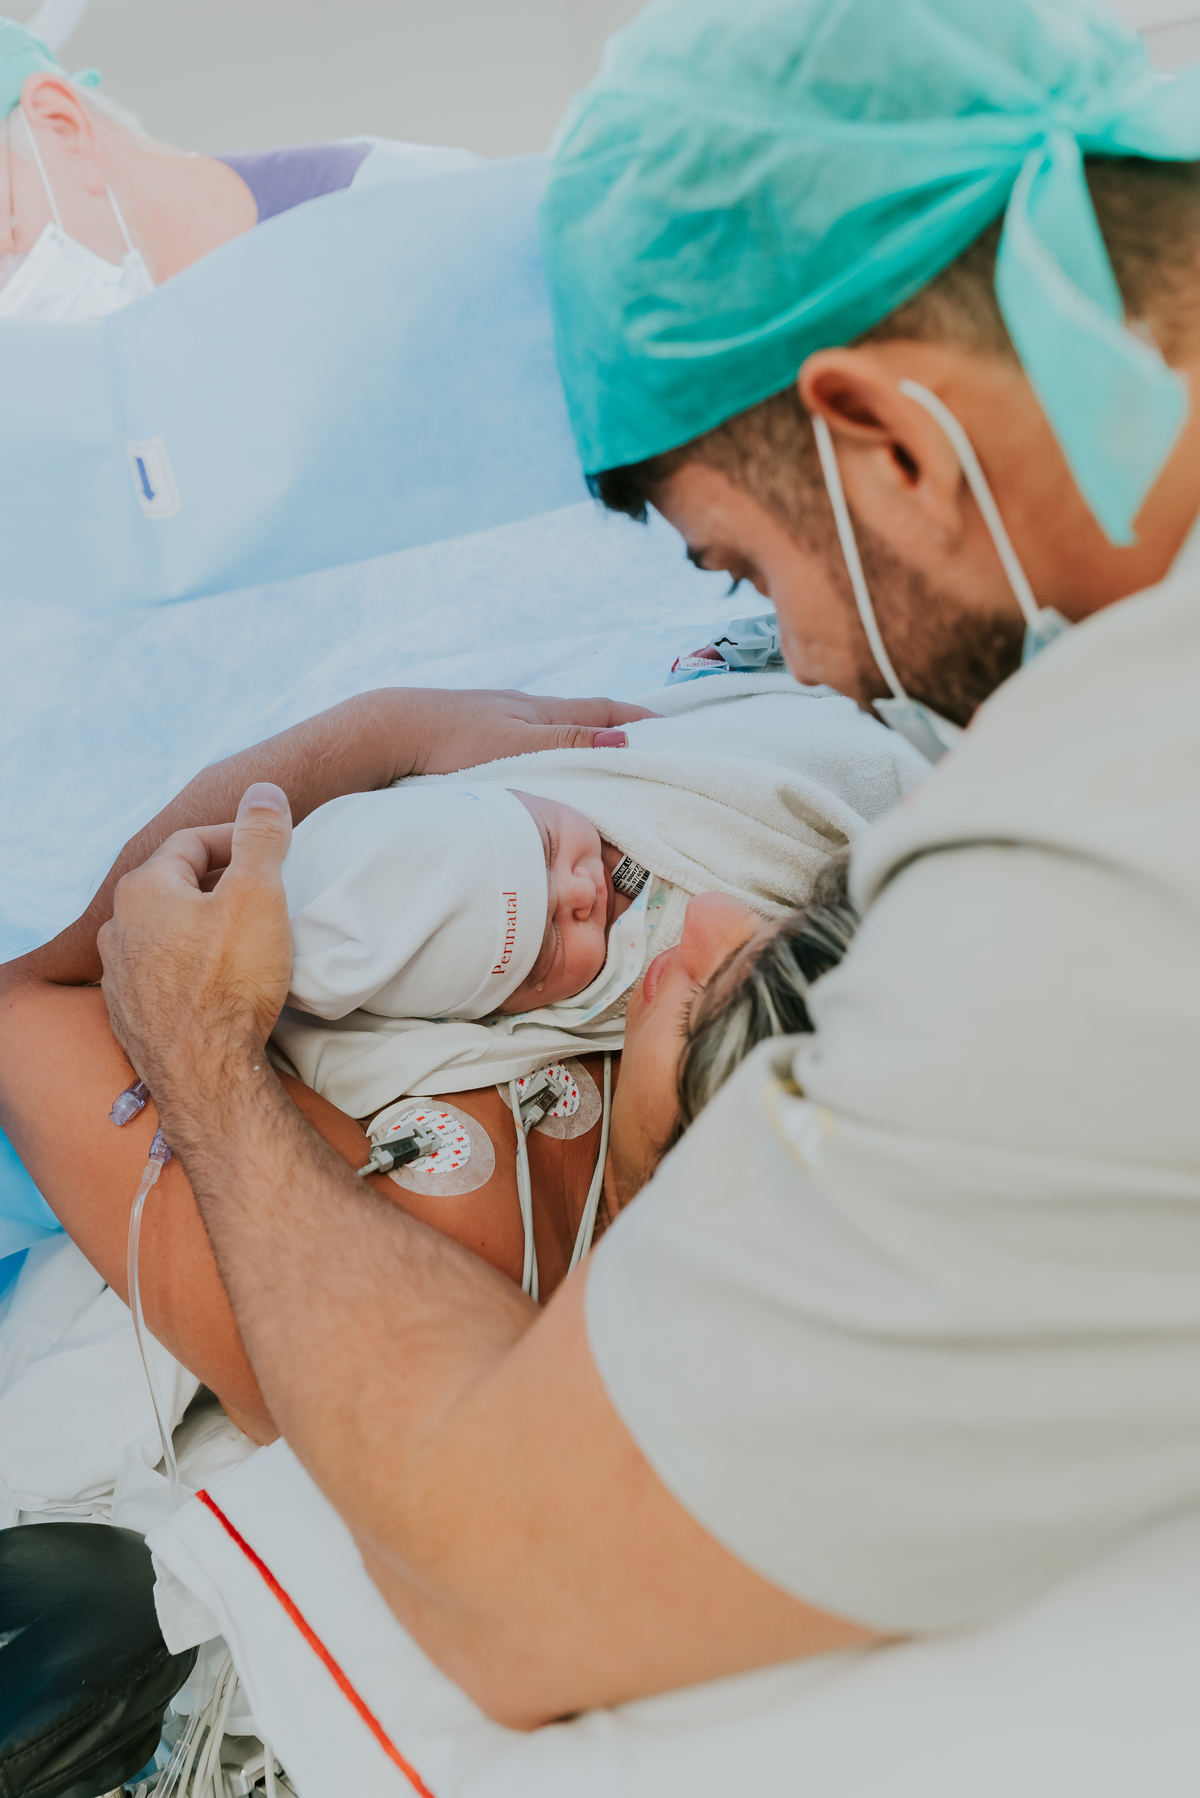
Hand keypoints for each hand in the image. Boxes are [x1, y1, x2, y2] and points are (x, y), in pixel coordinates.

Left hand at [98, 784, 293, 1110]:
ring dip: (199, 924)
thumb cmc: (231, 982)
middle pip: (174, 884)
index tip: (271, 849)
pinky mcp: (128, 1014)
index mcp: (144, 889)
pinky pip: (158, 972)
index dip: (236, 837)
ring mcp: (118, 974)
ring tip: (241, 936)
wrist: (206, 1074)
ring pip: (163, 930)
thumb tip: (263, 791)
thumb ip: (261, 837)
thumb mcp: (259, 895)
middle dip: (218, 881)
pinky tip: (216, 980)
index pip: (191, 841)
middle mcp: (118, 927)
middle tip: (263, 891)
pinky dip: (187, 964)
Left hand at [409, 690, 657, 774]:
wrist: (387, 734)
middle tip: (650, 748)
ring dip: (584, 743)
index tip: (672, 727)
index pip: (603, 709)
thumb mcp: (517, 744)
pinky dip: (553, 754)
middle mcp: (524, 711)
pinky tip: (548, 770)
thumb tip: (624, 740)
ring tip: (607, 764)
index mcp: (540, 710)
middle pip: (583, 717)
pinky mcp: (476, 740)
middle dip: (618, 729)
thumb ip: (567, 744)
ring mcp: (499, 724)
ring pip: (555, 732)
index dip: (639, 718)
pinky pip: (530, 745)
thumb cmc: (451, 739)